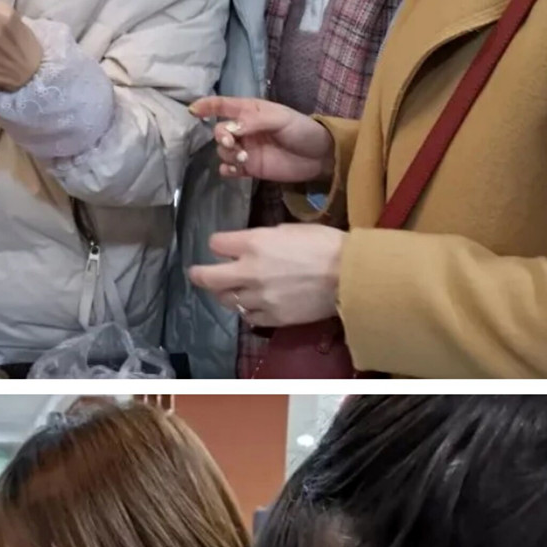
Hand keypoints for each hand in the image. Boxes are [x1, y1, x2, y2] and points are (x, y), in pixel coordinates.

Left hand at [188, 225, 343, 326]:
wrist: (349, 275)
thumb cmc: (324, 244)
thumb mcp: (288, 229)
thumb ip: (261, 239)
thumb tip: (246, 247)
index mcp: (254, 243)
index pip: (216, 244)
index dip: (218, 244)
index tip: (220, 246)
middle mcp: (249, 271)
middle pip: (208, 277)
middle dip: (199, 275)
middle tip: (197, 274)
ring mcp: (259, 297)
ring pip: (227, 300)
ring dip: (226, 294)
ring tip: (230, 290)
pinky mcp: (272, 317)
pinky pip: (249, 317)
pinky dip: (248, 310)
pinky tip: (253, 305)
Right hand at [190, 97, 332, 185]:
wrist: (319, 157)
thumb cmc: (302, 130)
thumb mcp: (281, 118)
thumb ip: (254, 121)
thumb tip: (229, 128)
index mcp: (250, 111)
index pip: (223, 105)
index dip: (207, 106)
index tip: (193, 110)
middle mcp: (244, 129)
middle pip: (220, 132)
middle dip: (221, 137)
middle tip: (233, 144)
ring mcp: (246, 149)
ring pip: (222, 152)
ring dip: (228, 155)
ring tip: (244, 158)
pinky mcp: (250, 168)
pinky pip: (229, 169)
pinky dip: (227, 170)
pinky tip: (236, 170)